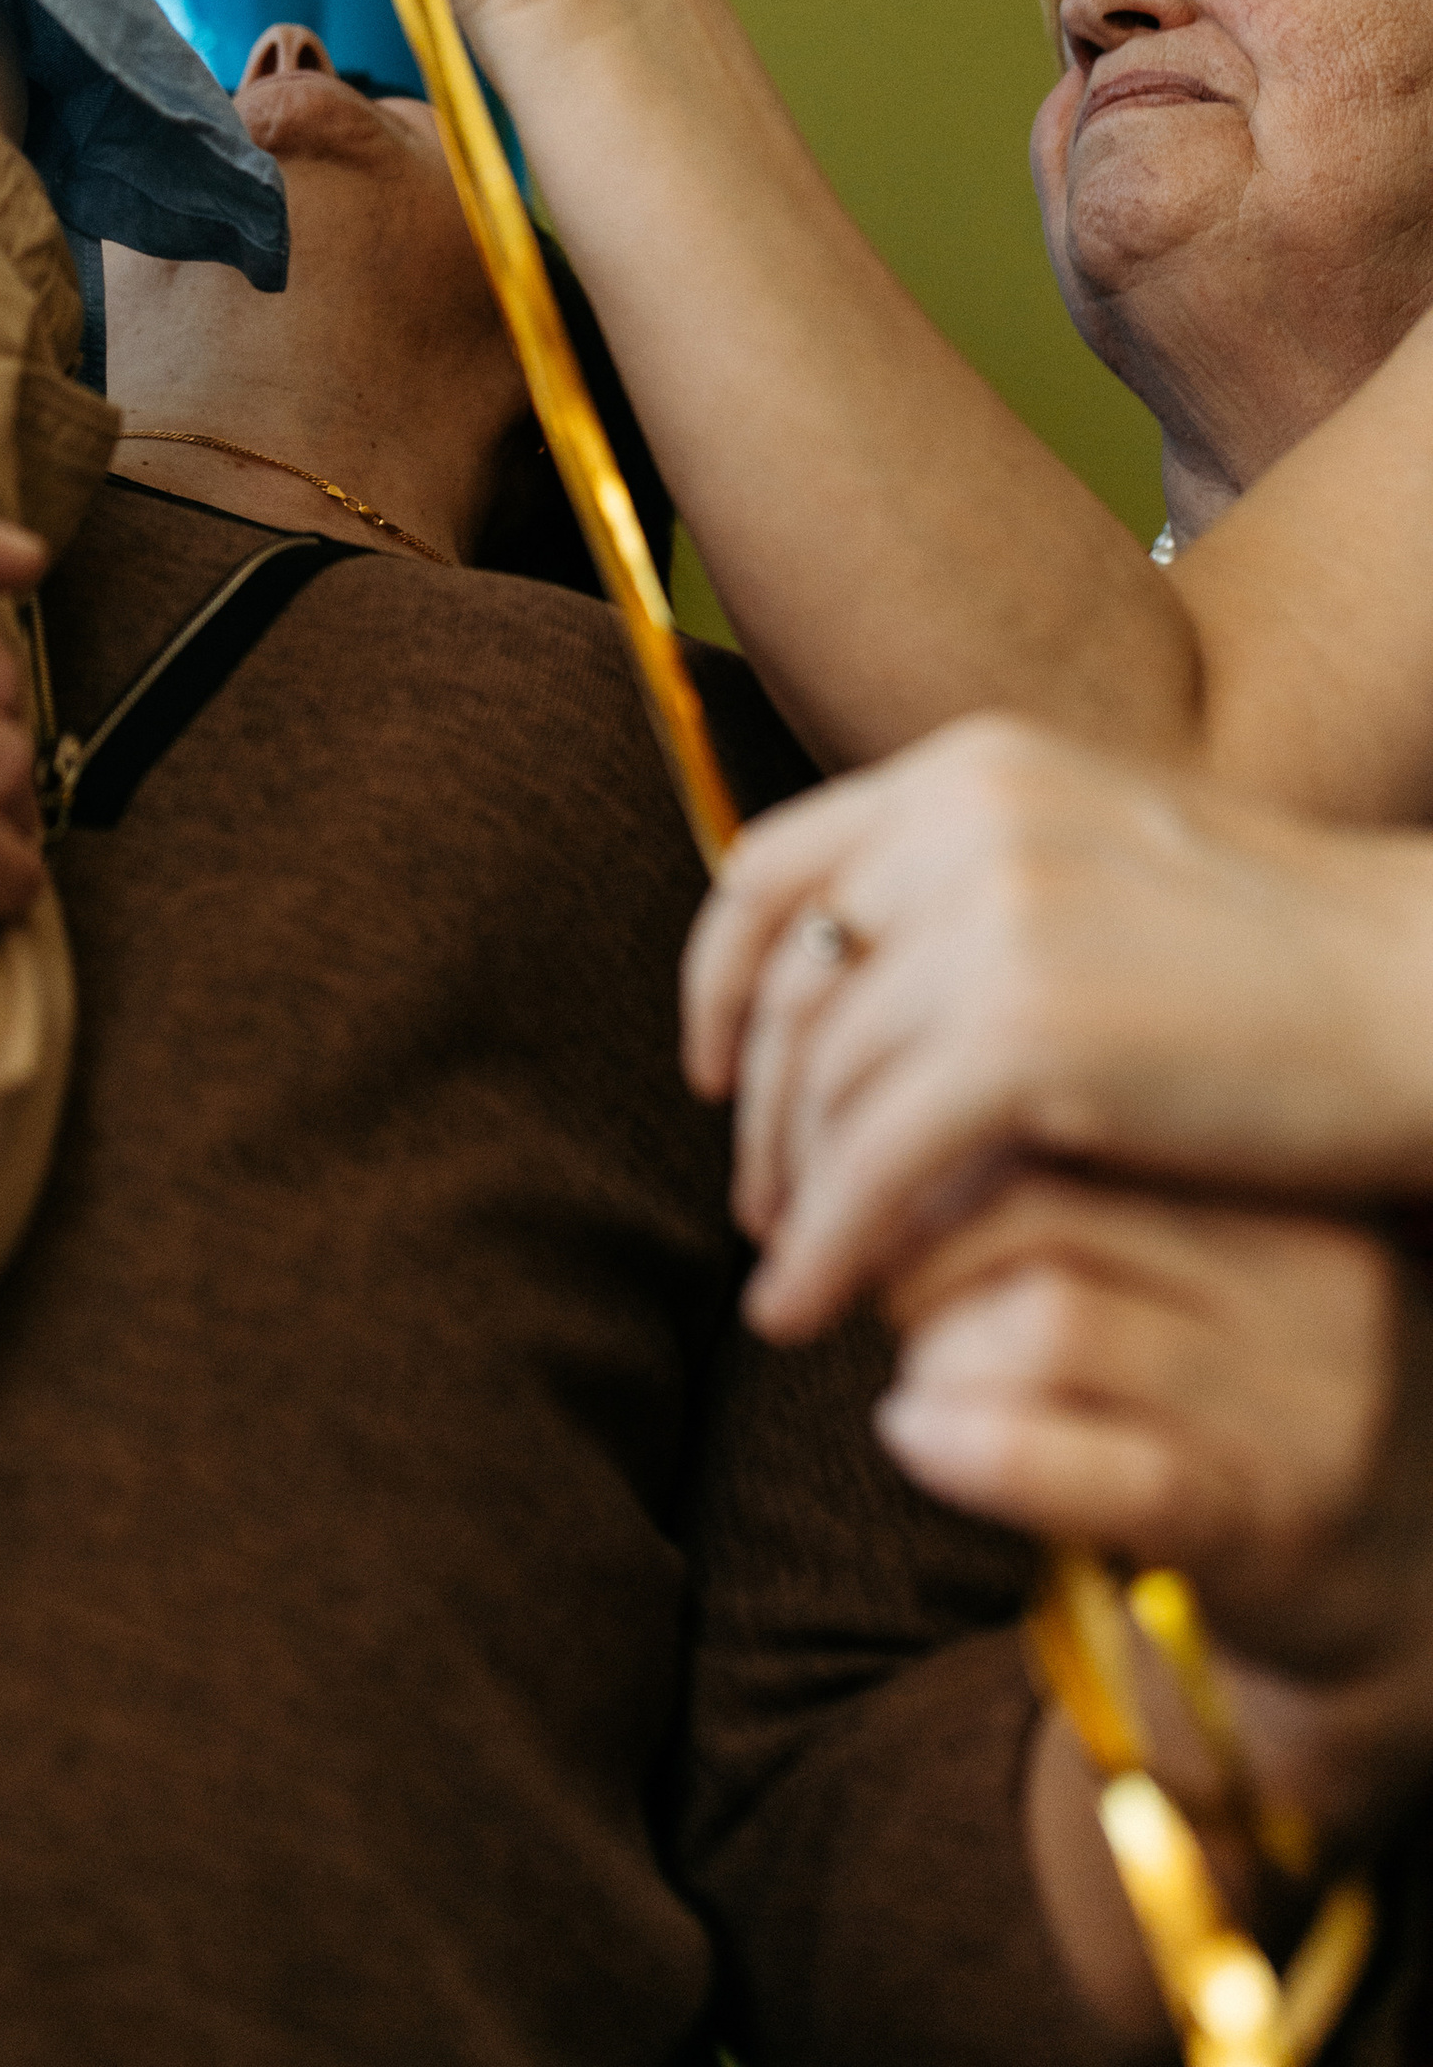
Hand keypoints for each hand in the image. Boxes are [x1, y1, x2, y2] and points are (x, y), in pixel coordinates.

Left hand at [679, 718, 1432, 1340]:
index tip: (714, 1071)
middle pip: (787, 986)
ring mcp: (993, 923)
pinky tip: (806, 1309)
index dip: (722, 980)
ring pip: (820, 1081)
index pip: (774, 866)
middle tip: (759, 1202)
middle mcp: (963, 822)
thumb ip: (987, 878)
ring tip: (794, 1265)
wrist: (1427, 990)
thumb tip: (869, 954)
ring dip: (789, 1189)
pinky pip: (870, 1161)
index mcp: (973, 767)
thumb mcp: (1109, 855)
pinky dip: (822, 1244)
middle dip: (757, 1106)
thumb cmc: (1291, 953)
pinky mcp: (1026, 1037)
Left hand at [882, 1177, 1432, 1847]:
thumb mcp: (1227, 1273)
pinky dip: (971, 1446)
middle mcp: (1314, 1289)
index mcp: (1296, 1200)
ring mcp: (1297, 1411)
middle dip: (928, 1253)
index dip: (955, 1165)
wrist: (1413, 1589)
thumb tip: (914, 1152)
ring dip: (938, 1349)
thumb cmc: (1267, 1402)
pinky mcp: (1257, 1528)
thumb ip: (1118, 1203)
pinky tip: (915, 1435)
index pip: (1079, 1125)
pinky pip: (1087, 1466)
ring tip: (924, 1378)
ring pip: (1051, 1325)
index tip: (910, 1209)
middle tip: (897, 1300)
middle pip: (1046, 1212)